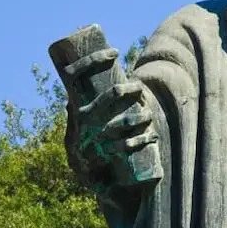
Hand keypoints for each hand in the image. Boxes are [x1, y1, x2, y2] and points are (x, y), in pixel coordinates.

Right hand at [65, 49, 157, 163]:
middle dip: (130, 88)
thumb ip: (84, 102)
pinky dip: (143, 139)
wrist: (87, 175)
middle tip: (139, 88)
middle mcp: (81, 120)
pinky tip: (152, 137)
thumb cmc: (88, 138)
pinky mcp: (105, 155)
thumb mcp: (80, 119)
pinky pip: (128, 146)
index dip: (92, 60)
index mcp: (74, 106)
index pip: (74, 75)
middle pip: (112, 94)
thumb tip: (85, 76)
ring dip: (142, 116)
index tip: (114, 52)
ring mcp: (93, 138)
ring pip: (124, 121)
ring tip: (148, 115)